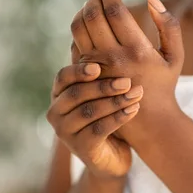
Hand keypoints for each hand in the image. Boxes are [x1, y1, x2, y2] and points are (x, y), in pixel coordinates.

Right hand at [47, 62, 143, 178]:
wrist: (112, 158)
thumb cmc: (106, 116)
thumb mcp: (100, 93)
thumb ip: (97, 69)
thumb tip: (99, 34)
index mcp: (58, 95)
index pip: (63, 77)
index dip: (79, 71)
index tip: (98, 67)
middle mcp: (56, 113)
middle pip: (76, 94)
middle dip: (103, 86)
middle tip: (127, 81)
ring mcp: (66, 133)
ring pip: (89, 111)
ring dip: (115, 101)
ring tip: (136, 93)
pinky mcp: (81, 149)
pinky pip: (99, 129)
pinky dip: (118, 117)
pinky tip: (134, 109)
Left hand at [70, 0, 184, 144]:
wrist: (147, 123)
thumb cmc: (164, 86)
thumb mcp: (176, 56)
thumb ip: (169, 25)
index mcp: (137, 50)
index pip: (116, 11)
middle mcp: (114, 58)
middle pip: (93, 16)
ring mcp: (96, 69)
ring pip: (78, 29)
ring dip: (82, 11)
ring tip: (92, 5)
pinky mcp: (86, 76)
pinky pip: (75, 44)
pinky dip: (79, 29)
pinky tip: (88, 25)